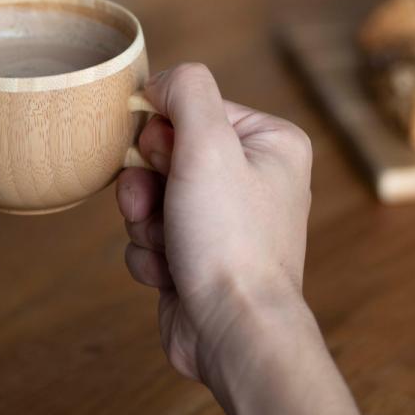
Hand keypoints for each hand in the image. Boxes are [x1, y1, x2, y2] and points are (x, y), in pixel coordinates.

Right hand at [117, 63, 312, 382]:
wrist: (233, 331)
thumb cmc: (229, 239)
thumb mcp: (209, 144)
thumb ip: (187, 92)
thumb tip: (160, 83)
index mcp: (269, 142)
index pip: (194, 107)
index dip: (165, 132)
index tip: (165, 160)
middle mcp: (252, 177)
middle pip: (166, 151)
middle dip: (148, 182)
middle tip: (156, 204)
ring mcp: (224, 218)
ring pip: (151, 194)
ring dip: (145, 220)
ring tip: (168, 244)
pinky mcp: (198, 253)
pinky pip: (151, 233)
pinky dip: (150, 252)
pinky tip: (172, 272)